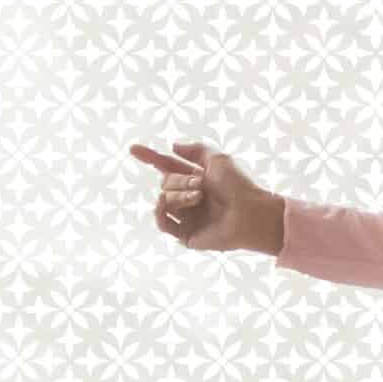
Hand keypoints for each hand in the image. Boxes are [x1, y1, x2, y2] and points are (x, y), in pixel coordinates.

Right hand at [128, 139, 281, 253]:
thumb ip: (195, 149)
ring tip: (199, 198)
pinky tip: (169, 206)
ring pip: (164, 200)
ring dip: (179, 195)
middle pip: (165, 182)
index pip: (167, 166)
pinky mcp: (185, 234)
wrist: (250, 213)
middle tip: (201, 185)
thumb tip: (172, 147)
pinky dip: (162, 212)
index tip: (132, 149)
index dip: (150, 157)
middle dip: (179, 180)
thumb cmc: (239, 186)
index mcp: (196, 179)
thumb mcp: (218, 158)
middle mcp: (189, 197)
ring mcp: (186, 216)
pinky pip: (162, 221)